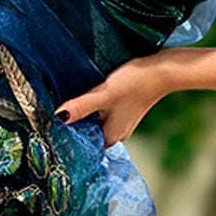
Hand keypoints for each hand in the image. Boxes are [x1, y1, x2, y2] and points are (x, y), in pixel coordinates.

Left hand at [54, 54, 175, 146]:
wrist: (162, 70)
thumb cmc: (136, 83)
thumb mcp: (103, 94)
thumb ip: (80, 107)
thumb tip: (57, 117)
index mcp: (111, 136)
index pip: (84, 144)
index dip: (68, 135)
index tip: (52, 124)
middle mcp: (117, 133)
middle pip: (88, 133)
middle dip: (74, 123)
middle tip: (56, 111)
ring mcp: (122, 121)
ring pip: (95, 122)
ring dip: (84, 114)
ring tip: (71, 101)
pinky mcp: (125, 109)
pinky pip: (103, 113)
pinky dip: (95, 107)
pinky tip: (90, 95)